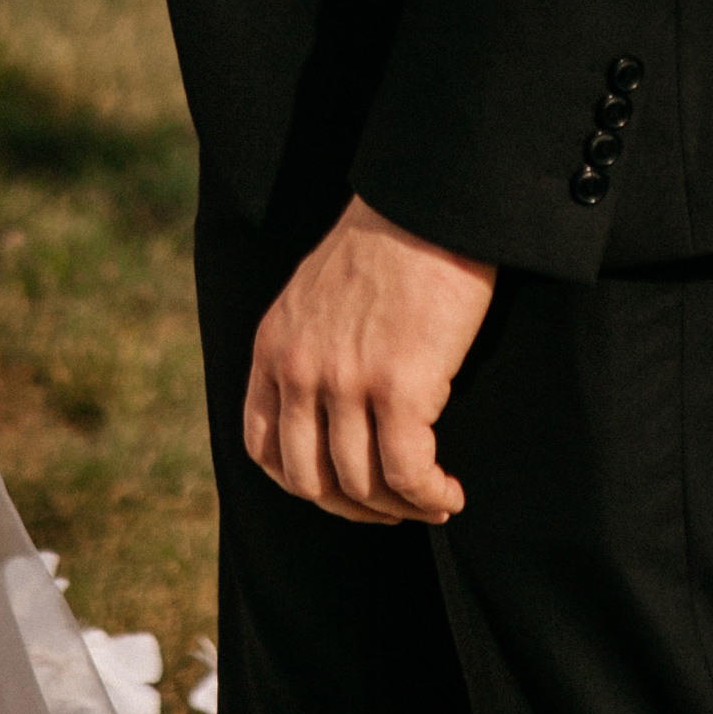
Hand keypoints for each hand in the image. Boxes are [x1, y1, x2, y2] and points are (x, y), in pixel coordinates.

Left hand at [243, 196, 496, 526]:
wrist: (429, 206)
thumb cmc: (388, 244)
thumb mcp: (315, 296)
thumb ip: (307, 349)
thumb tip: (329, 409)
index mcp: (273, 347)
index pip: (263, 447)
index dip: (304, 483)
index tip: (343, 489)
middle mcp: (298, 370)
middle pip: (309, 479)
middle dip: (354, 507)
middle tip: (393, 506)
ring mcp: (345, 381)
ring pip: (361, 484)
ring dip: (400, 506)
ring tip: (433, 498)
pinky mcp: (399, 387)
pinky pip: (406, 472)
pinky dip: (429, 494)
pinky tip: (449, 492)